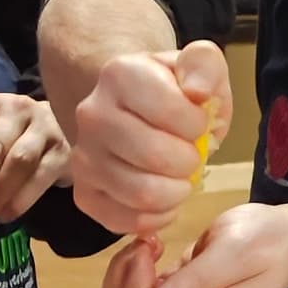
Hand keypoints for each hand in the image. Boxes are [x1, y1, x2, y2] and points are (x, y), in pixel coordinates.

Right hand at [70, 41, 231, 234]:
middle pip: (156, 157)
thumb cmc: (175, 92)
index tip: (196, 122)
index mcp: (119, 74)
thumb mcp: (199, 66)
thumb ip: (205, 65)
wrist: (137, 112)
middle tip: (190, 154)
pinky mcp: (83, 194)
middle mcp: (91, 114)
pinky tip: (164, 197)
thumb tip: (196, 92)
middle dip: (189, 162)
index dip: (198, 124)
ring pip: (143, 194)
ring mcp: (82, 157)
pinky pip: (129, 222)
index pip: (173, 113)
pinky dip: (158, 217)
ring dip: (176, 192)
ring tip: (179, 176)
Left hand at [99, 203, 287, 287]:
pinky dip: (128, 282)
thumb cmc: (264, 241)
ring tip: (146, 247)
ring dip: (121, 283)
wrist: (283, 242)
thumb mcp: (234, 251)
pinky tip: (149, 254)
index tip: (147, 249)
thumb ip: (197, 282)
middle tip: (144, 245)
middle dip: (123, 286)